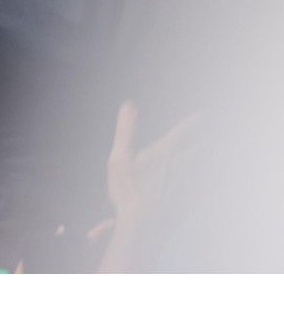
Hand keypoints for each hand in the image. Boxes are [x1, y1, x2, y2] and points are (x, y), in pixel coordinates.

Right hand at [96, 101, 203, 271]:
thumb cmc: (128, 194)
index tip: (206, 113)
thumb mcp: (119, 160)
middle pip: (204, 145)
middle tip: (215, 126)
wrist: (144, 230)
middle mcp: (184, 165)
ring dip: (213, 153)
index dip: (197, 120)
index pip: (186, 131)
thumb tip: (128, 105)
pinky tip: (211, 175)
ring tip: (216, 146)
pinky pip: (208, 182)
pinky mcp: (193, 198)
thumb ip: (125, 131)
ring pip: (209, 163)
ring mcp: (191, 183)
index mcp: (166, 153)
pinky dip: (212, 174)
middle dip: (209, 135)